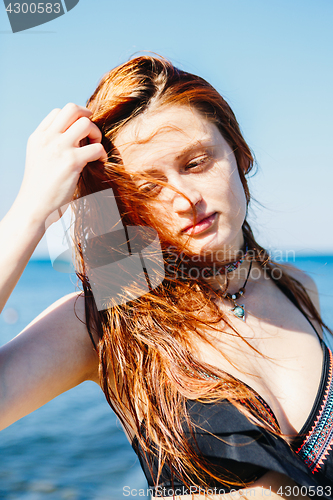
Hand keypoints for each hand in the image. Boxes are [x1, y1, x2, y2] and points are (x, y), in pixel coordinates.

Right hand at [17, 103, 106, 224]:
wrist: (34, 206)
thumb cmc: (40, 188)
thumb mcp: (39, 159)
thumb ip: (52, 145)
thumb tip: (76, 139)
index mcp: (38, 137)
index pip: (59, 112)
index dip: (73, 119)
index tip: (80, 134)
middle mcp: (48, 138)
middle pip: (72, 109)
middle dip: (87, 117)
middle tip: (92, 133)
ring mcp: (60, 148)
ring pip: (86, 123)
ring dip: (96, 133)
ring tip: (95, 148)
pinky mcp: (72, 162)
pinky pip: (96, 147)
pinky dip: (102, 153)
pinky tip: (99, 162)